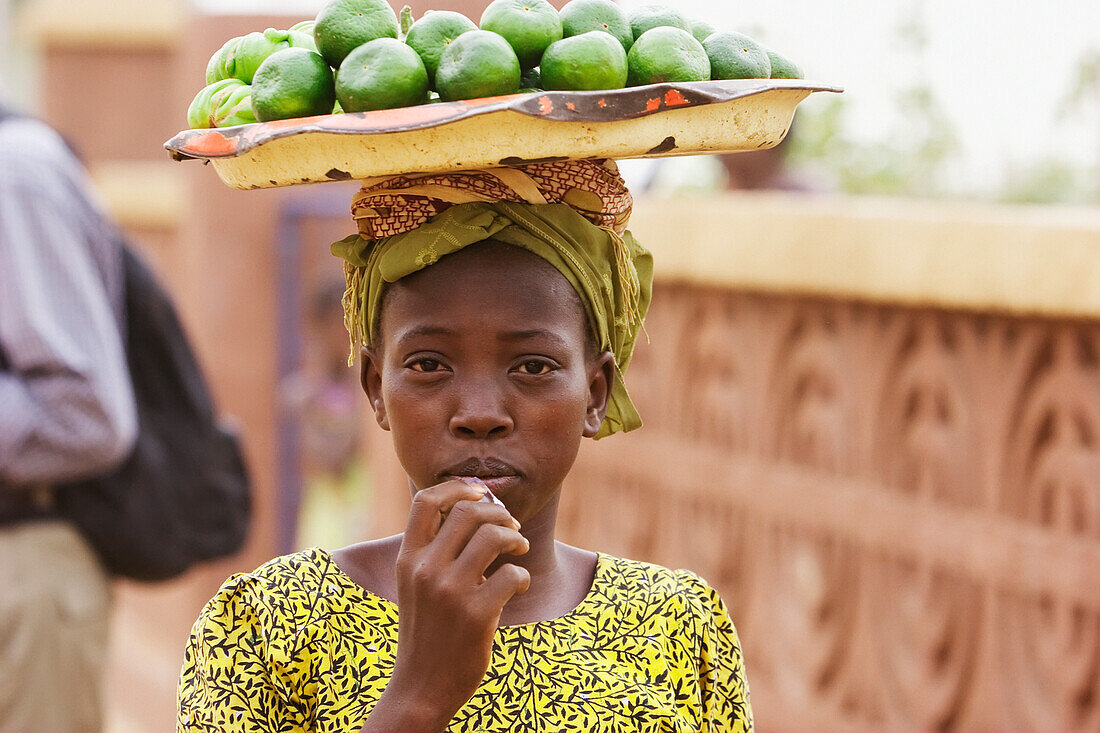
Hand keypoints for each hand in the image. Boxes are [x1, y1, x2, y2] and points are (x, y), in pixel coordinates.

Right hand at [361, 480, 529, 732]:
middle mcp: (426, 570)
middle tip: (512, 526)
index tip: (481, 494)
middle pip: (468, 513)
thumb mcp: (416, 585)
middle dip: (498, 513)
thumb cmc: (427, 632)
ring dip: (515, 537)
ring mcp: (450, 592)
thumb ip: (435, 551)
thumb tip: (475, 508)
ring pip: (493, 536)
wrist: (420, 688)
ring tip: (519, 550)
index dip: (457, 488)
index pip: (426, 501)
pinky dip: (523, 577)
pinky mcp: (476, 615)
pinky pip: (513, 575)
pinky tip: (519, 588)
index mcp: (408, 559)